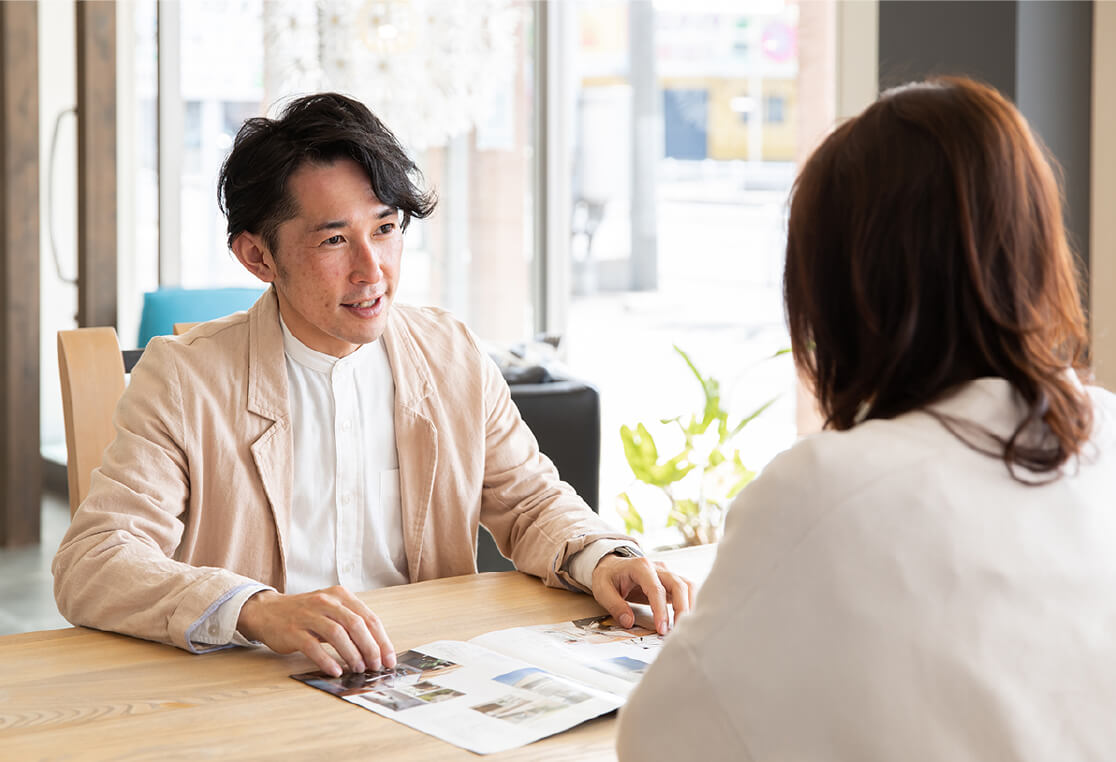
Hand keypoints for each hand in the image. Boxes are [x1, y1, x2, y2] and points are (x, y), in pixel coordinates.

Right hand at [237, 586, 395, 676]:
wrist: (268, 612)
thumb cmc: (306, 614)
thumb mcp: (331, 611)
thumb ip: (351, 624)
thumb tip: (376, 650)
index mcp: (340, 595)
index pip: (368, 617)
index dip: (382, 640)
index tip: (389, 659)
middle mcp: (326, 601)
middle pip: (356, 624)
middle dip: (370, 648)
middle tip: (376, 666)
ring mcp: (308, 615)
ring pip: (337, 634)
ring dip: (351, 654)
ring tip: (358, 669)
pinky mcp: (293, 630)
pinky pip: (313, 646)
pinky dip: (327, 660)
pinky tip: (336, 671)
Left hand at [590, 554, 694, 635]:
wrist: (612, 566)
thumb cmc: (608, 577)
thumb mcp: (602, 590)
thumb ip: (615, 605)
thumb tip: (629, 622)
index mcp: (640, 567)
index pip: (656, 589)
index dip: (661, 610)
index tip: (661, 629)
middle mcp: (658, 568)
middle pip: (678, 585)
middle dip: (681, 609)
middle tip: (678, 631)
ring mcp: (666, 574)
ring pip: (687, 586)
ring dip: (690, 606)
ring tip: (686, 626)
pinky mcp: (671, 582)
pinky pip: (687, 590)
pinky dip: (691, 603)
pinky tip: (689, 619)